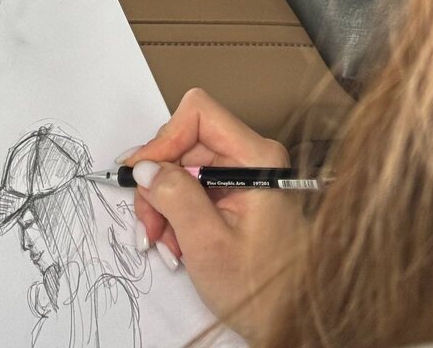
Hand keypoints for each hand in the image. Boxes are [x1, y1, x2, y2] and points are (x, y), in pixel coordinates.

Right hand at [125, 89, 301, 340]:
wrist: (290, 319)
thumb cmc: (262, 288)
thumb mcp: (209, 245)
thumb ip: (175, 199)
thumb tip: (146, 168)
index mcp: (256, 158)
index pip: (198, 113)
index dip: (164, 138)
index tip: (142, 172)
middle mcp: (251, 157)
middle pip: (185, 141)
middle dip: (158, 182)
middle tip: (150, 223)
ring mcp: (243, 173)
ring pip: (182, 165)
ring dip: (164, 203)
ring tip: (164, 241)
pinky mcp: (235, 190)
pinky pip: (191, 185)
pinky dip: (176, 212)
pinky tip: (178, 242)